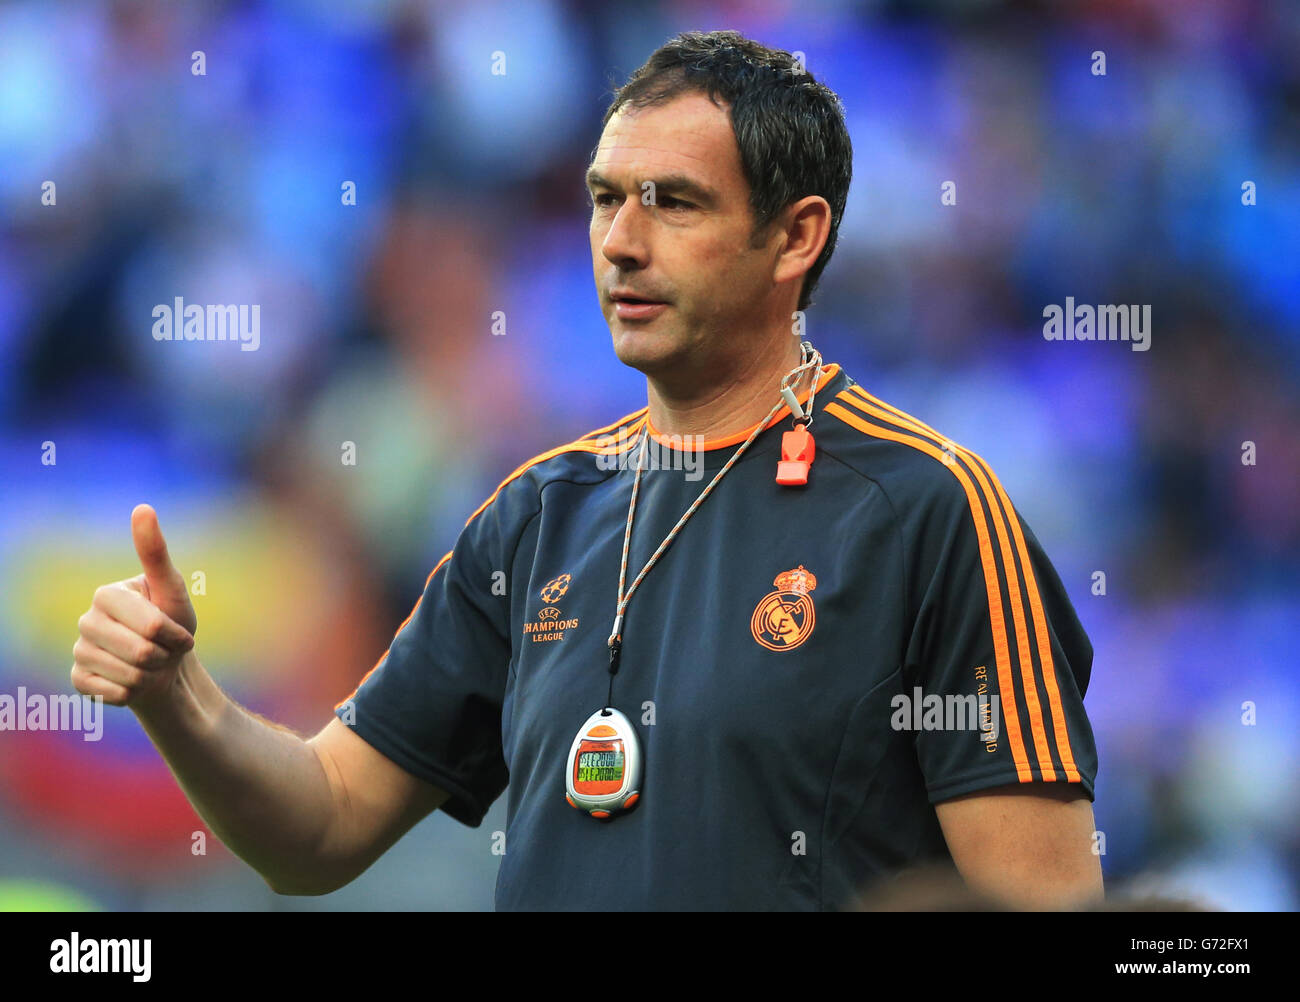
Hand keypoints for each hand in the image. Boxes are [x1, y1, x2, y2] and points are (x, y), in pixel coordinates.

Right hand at [71, 504, 197, 707]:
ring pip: (129, 676)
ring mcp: (79, 651)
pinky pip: (114, 694)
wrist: (165, 667)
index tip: (178, 631)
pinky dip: (134, 693)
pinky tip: (133, 681)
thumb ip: (156, 552)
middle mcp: (86, 621)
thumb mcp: (172, 590)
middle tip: (164, 651)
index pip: (152, 625)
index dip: (175, 635)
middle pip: (140, 652)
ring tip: (151, 664)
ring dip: (152, 675)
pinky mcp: (79, 680)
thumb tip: (142, 507)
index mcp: (106, 594)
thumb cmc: (172, 624)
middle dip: (165, 656)